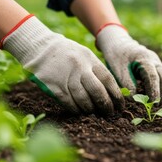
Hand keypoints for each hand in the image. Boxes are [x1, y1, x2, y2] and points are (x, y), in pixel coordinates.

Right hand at [1, 15, 123, 114]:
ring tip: (94, 113)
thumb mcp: (84, 55)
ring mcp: (67, 77)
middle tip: (110, 113)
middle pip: (97, 91)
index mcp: (90, 59)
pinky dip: (76, 109)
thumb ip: (96, 70)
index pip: (108, 79)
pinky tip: (79, 112)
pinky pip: (69, 102)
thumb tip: (112, 91)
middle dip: (106, 105)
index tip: (121, 105)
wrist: (40, 48)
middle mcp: (80, 68)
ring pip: (83, 99)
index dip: (116, 94)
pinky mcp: (55, 86)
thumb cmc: (67, 54)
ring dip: (91, 109)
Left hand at [96, 24, 161, 105]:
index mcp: (144, 58)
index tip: (152, 103)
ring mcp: (158, 63)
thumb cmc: (116, 56)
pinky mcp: (157, 67)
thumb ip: (126, 83)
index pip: (153, 76)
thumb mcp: (118, 69)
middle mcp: (155, 60)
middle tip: (159, 107)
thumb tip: (135, 99)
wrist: (118, 44)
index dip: (154, 91)